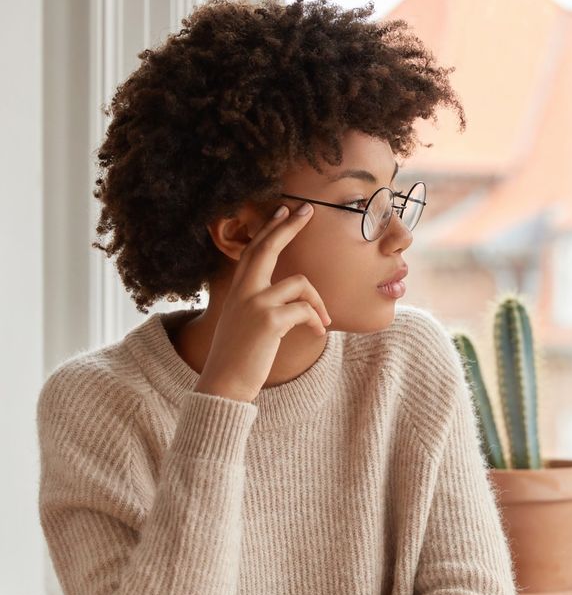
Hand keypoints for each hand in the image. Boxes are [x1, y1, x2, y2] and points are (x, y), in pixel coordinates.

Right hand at [195, 201, 333, 402]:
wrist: (225, 384)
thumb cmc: (240, 357)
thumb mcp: (246, 322)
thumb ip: (261, 303)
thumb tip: (294, 296)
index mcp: (238, 291)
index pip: (253, 251)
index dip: (269, 229)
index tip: (283, 210)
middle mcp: (243, 292)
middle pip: (267, 248)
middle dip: (288, 226)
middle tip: (307, 210)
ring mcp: (255, 304)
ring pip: (300, 283)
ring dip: (318, 302)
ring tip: (322, 321)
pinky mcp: (269, 321)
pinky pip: (305, 310)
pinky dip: (316, 321)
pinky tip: (318, 334)